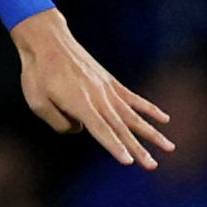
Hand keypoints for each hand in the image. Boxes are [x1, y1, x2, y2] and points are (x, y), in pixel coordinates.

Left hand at [12, 9, 172, 168]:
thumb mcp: (37, 102)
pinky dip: (149, 109)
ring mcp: (108, 89)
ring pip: (133, 116)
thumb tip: (80, 129)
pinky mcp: (110, 82)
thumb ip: (58, 122)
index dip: (115, 146)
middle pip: (122, 128)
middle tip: (152, 166)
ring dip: (151, 133)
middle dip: (138, 149)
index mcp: (80, 104)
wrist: (47, 41)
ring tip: (169, 147)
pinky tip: (165, 119)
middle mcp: (99, 98)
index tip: (129, 161)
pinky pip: (134, 99)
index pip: (101, 131)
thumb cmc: (38, 73)